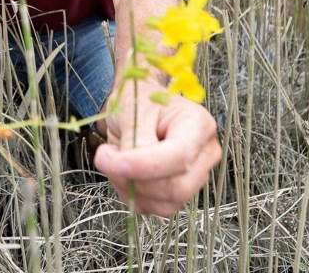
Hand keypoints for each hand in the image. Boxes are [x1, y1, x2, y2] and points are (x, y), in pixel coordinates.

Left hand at [95, 82, 221, 216]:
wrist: (139, 106)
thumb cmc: (140, 100)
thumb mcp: (134, 109)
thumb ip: (135, 139)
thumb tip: (126, 169)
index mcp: (199, 125)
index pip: (180, 156)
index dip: (147, 165)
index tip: (116, 163)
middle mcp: (203, 155)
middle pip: (176, 187)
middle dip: (135, 179)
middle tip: (105, 156)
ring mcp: (193, 178)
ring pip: (164, 203)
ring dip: (128, 187)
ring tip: (113, 158)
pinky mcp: (175, 194)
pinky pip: (151, 208)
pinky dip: (129, 194)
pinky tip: (123, 172)